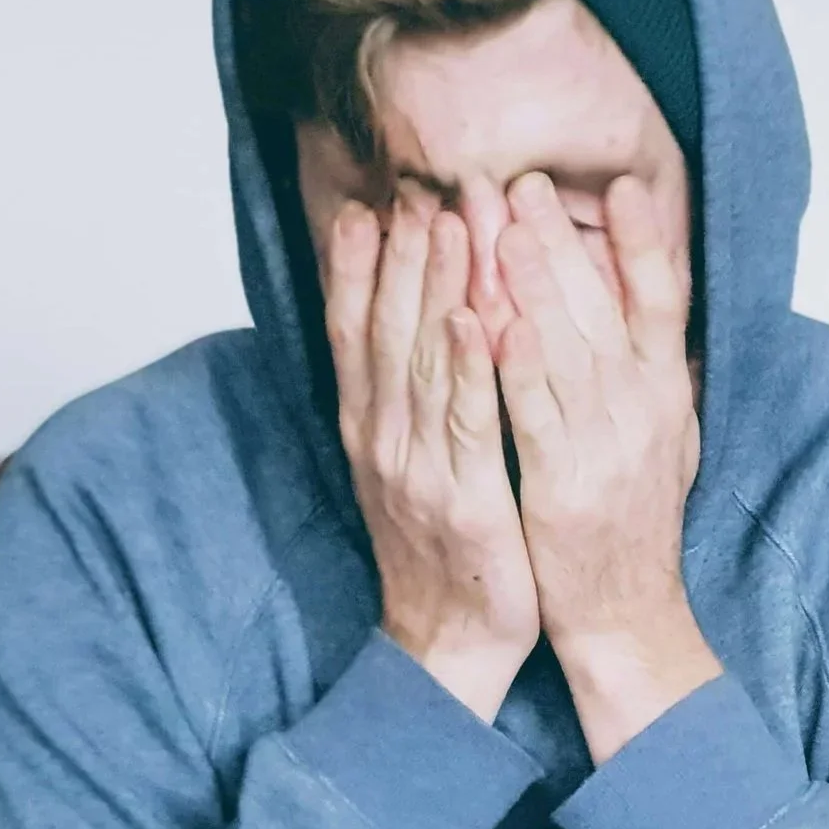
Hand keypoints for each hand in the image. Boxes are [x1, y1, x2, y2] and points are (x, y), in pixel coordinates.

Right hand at [325, 198, 539, 722]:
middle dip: (401, 254)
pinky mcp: (464, 498)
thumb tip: (409, 335)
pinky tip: (473, 317)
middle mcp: (383, 440)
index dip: (359, 267)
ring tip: (447, 221)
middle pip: (385, 330)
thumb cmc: (442, 553)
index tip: (370, 203)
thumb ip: (404, 403)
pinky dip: (466, 367)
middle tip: (417, 186)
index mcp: (370, 430)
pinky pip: (465, 422)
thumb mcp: (408, 469)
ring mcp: (418, 468)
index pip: (355, 332)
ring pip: (422, 362)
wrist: (448, 642)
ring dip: (433, 288)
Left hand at [494, 171, 722, 759]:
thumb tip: (652, 311)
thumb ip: (654, 377)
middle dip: (561, 241)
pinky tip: (491, 321)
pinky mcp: (564, 485)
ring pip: (567, 350)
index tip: (622, 184)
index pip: (663, 302)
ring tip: (499, 223)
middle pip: (604, 309)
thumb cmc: (632, 526)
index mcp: (667, 397)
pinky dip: (516, 367)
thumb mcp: (666, 441)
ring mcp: (607, 448)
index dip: (645, 242)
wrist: (626, 616)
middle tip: (522, 181)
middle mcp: (645, 413)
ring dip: (534, 284)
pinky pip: (536, 415)